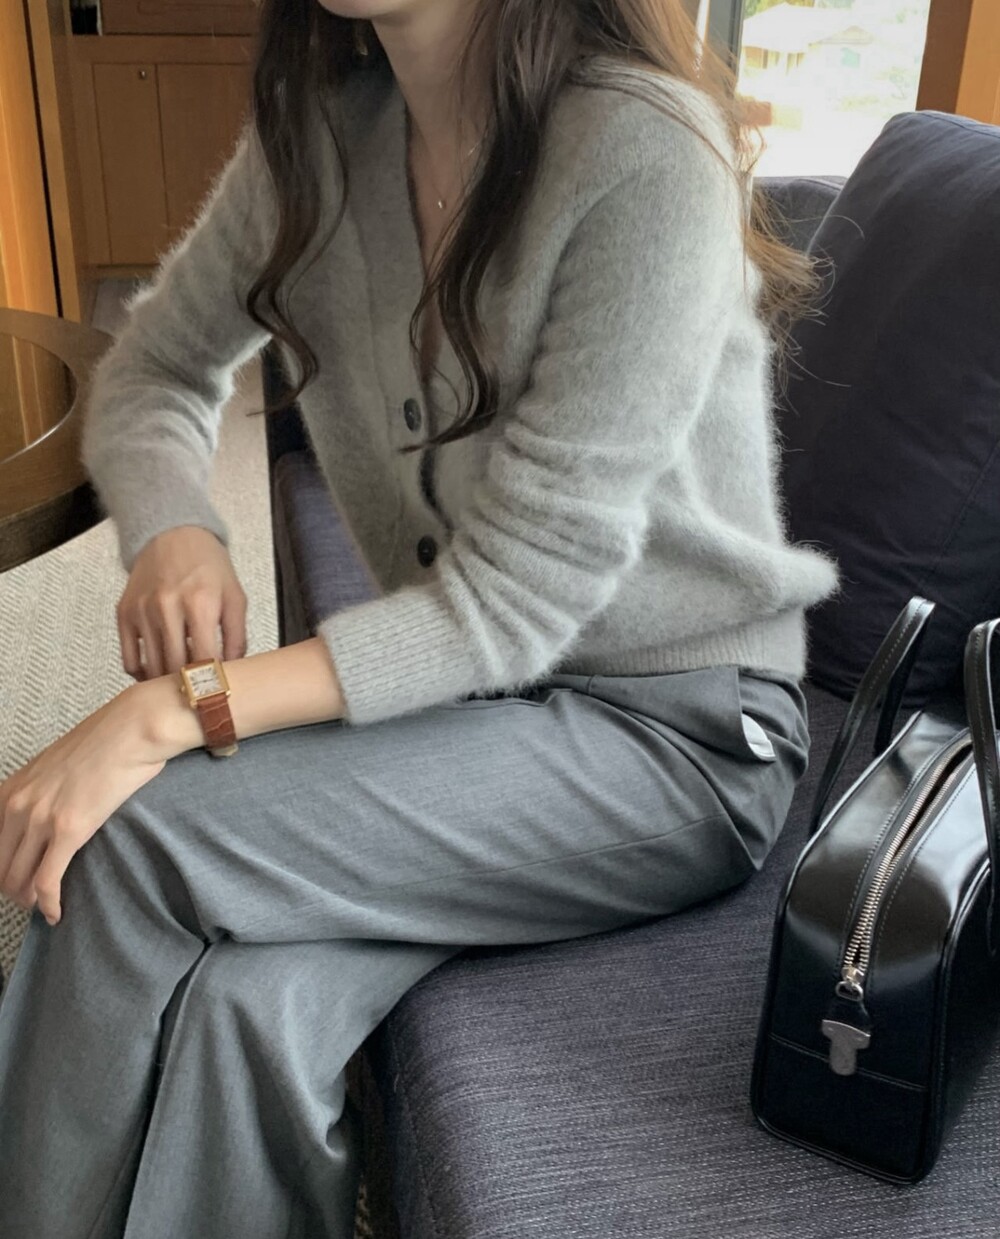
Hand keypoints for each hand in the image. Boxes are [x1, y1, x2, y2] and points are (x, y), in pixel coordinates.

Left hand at [0, 685, 167, 925]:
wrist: (132, 728)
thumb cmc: (106, 743)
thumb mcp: (56, 766)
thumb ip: (42, 792)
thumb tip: (52, 813)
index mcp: (11, 789)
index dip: (2, 871)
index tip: (15, 881)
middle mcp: (17, 804)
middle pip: (0, 867)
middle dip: (13, 890)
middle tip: (32, 899)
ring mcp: (41, 818)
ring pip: (17, 880)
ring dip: (30, 901)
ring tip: (45, 906)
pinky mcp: (69, 829)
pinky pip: (46, 881)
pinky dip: (49, 904)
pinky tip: (57, 913)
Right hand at [119, 525, 247, 681]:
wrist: (172, 535)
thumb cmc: (208, 567)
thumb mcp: (235, 596)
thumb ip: (237, 636)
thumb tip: (233, 671)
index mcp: (201, 603)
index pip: (206, 660)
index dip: (212, 683)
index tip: (217, 694)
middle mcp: (168, 607)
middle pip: (177, 668)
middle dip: (190, 686)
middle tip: (200, 692)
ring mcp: (142, 611)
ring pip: (152, 668)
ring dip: (167, 682)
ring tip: (181, 684)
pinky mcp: (124, 614)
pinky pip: (128, 659)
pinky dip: (142, 673)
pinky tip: (156, 672)